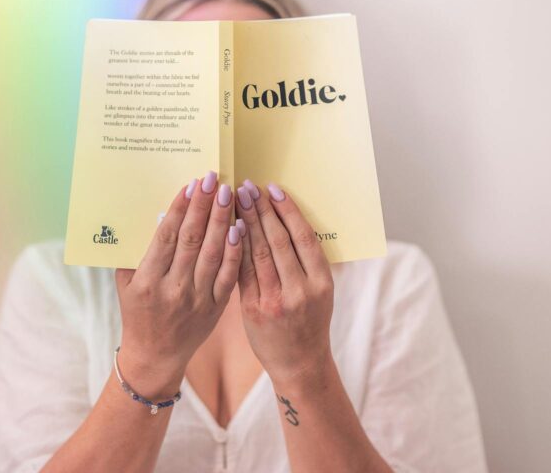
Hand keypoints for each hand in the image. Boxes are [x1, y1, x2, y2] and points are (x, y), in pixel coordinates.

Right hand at [114, 172, 241, 397]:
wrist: (155, 356)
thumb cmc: (137, 313)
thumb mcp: (127, 283)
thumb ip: (138, 251)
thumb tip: (159, 214)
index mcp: (148, 282)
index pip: (167, 237)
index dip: (180, 209)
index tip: (191, 185)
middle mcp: (173, 290)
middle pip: (192, 240)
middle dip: (204, 206)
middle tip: (213, 179)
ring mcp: (197, 300)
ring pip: (213, 253)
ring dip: (222, 220)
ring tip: (228, 194)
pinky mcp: (215, 308)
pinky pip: (228, 275)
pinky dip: (234, 250)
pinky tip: (240, 228)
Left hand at [234, 180, 334, 383]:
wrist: (300, 364)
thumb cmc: (310, 319)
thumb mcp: (320, 290)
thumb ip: (306, 260)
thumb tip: (283, 216)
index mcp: (321, 282)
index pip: (302, 237)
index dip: (287, 210)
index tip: (273, 189)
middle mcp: (300, 291)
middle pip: (278, 241)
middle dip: (261, 210)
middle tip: (247, 186)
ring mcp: (275, 302)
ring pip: (258, 253)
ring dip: (245, 222)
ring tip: (236, 199)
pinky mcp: (253, 310)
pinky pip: (242, 271)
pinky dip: (235, 246)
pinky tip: (229, 228)